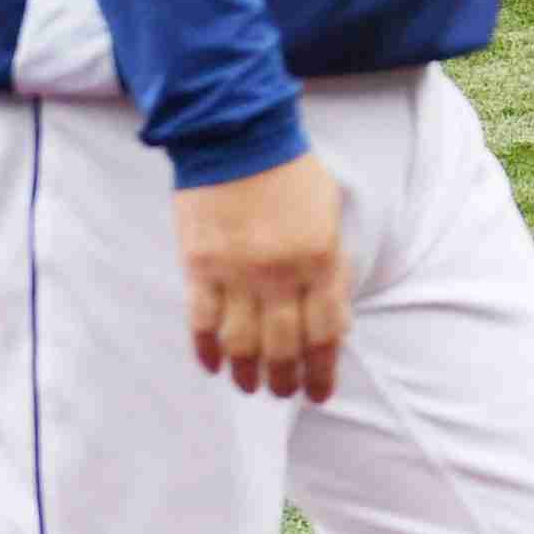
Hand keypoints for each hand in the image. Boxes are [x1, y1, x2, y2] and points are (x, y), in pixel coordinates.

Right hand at [175, 148, 349, 402]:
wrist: (237, 137)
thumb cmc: (292, 175)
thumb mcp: (330, 216)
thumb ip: (331, 267)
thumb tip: (334, 319)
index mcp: (320, 259)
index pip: (325, 332)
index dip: (323, 370)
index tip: (320, 392)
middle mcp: (280, 273)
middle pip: (284, 346)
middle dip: (286, 380)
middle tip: (284, 395)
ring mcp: (236, 272)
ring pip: (241, 342)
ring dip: (247, 372)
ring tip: (251, 387)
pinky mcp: (199, 266)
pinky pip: (201, 321)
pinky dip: (206, 348)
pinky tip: (213, 364)